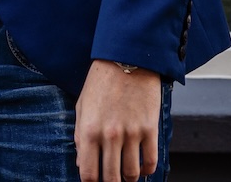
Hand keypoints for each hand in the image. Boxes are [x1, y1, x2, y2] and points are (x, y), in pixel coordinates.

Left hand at [75, 59, 161, 181]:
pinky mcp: (150, 129)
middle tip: (111, 180)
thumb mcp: (81, 107)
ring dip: (129, 179)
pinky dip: (147, 171)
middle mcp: (109, 135)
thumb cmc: (101, 82)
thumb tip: (82, 162)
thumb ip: (79, 137)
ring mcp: (131, 134)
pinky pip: (150, 161)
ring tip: (126, 176)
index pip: (88, 172)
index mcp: (88, 130)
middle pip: (111, 178)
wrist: (126, 60)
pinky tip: (142, 169)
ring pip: (132, 174)